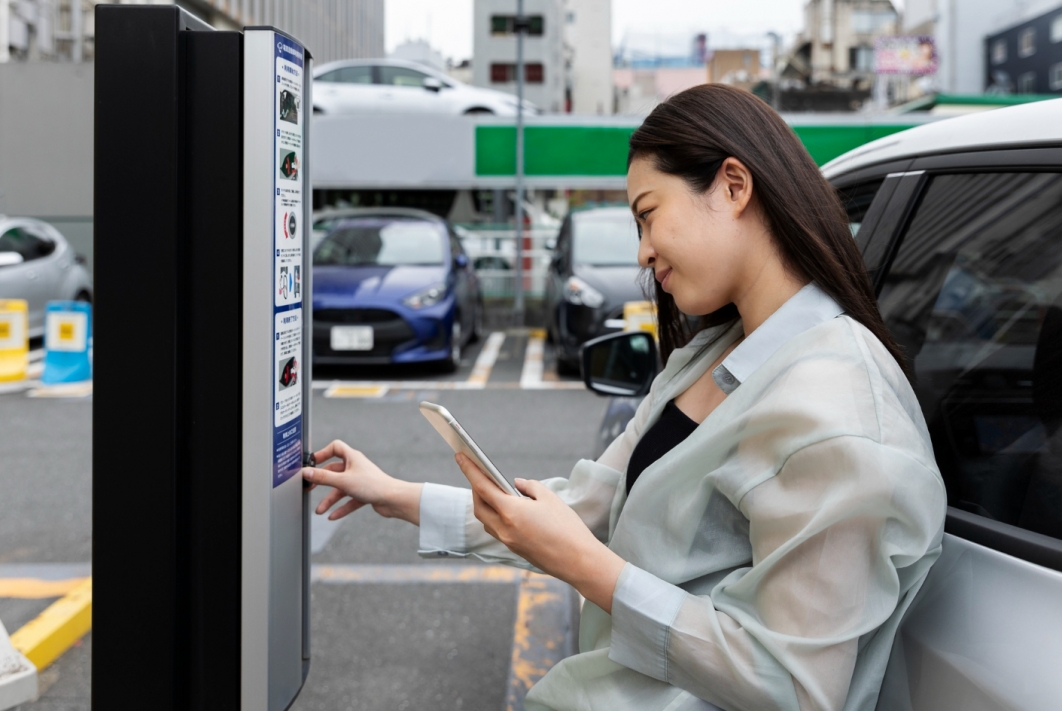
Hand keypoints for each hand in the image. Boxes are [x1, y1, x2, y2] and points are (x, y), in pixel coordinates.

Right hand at [301, 440, 423, 524]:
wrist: (393, 500)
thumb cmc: (373, 485)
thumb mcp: (343, 481)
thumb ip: (323, 478)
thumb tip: (306, 472)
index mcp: (352, 458)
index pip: (335, 448)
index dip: (322, 453)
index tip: (311, 463)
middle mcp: (356, 467)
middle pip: (334, 471)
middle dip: (321, 480)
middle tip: (309, 487)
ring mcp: (361, 481)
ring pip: (341, 488)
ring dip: (330, 499)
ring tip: (319, 510)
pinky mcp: (365, 493)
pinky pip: (349, 500)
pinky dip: (341, 507)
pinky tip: (332, 516)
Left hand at [454, 452, 626, 612]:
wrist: (578, 561)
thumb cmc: (567, 528)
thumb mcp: (550, 499)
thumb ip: (530, 487)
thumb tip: (516, 484)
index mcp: (511, 512)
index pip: (482, 487)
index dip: (470, 470)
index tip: (460, 456)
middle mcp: (504, 528)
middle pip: (479, 505)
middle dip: (476, 488)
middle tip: (479, 473)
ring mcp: (508, 541)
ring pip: (486, 520)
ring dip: (485, 504)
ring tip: (492, 490)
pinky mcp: (515, 549)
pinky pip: (496, 529)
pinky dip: (495, 516)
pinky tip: (507, 509)